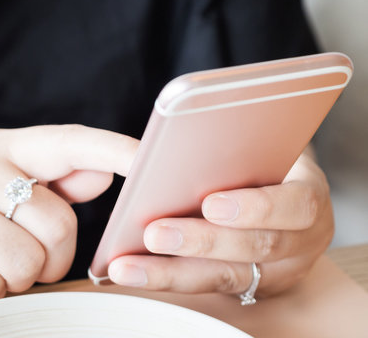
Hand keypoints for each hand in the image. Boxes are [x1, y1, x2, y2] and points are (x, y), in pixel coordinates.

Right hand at [0, 125, 136, 312]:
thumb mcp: (18, 194)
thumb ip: (62, 183)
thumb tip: (102, 174)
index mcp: (5, 148)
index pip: (68, 142)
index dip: (111, 149)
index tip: (147, 158)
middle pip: (58, 225)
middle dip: (52, 256)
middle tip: (26, 255)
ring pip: (26, 263)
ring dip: (20, 278)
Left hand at [108, 147, 333, 297]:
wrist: (282, 200)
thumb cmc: (264, 168)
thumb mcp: (262, 154)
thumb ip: (232, 153)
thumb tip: (167, 151)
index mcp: (308, 196)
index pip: (296, 206)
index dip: (256, 208)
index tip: (211, 204)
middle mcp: (301, 241)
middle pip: (255, 247)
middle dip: (201, 242)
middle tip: (154, 233)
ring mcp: (278, 270)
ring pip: (226, 276)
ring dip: (172, 271)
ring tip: (129, 266)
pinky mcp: (251, 287)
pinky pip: (208, 286)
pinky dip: (168, 279)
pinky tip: (134, 272)